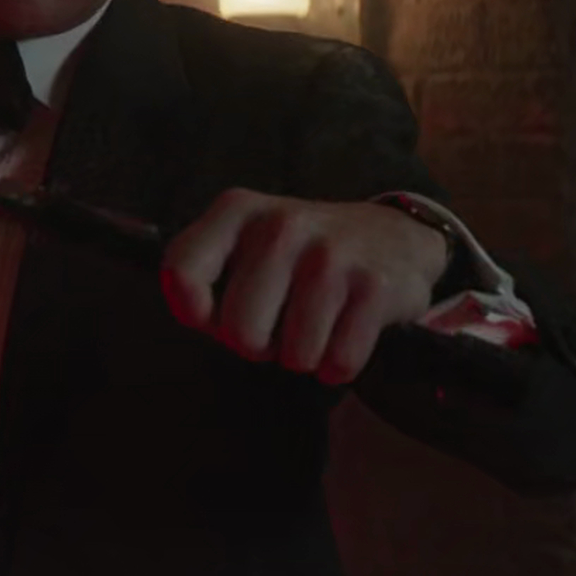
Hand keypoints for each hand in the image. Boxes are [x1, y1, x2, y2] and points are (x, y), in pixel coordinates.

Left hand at [161, 188, 450, 384]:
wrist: (394, 237)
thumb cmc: (302, 254)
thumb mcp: (247, 242)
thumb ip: (204, 275)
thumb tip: (188, 309)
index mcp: (238, 211)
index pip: (181, 270)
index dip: (192, 310)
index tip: (210, 317)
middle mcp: (282, 227)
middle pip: (240, 333)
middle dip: (259, 343)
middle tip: (280, 320)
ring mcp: (331, 255)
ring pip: (294, 354)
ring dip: (304, 353)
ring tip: (316, 322)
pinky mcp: (374, 286)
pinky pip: (339, 361)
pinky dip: (339, 363)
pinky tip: (345, 332)